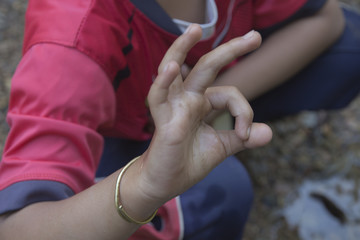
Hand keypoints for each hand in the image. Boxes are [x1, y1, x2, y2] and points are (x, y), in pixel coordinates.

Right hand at [139, 25, 271, 203]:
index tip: (246, 134)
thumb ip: (242, 137)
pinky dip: (164, 81)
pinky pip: (159, 96)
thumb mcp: (222, 147)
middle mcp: (188, 99)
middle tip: (256, 36)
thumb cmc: (189, 162)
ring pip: (174, 69)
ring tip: (195, 29)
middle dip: (230, 50)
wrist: (167, 182)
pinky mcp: (162, 120)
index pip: (229, 94)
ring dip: (181, 48)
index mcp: (203, 103)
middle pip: (207, 67)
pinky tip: (172, 67)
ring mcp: (174, 106)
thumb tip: (269, 132)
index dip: (244, 111)